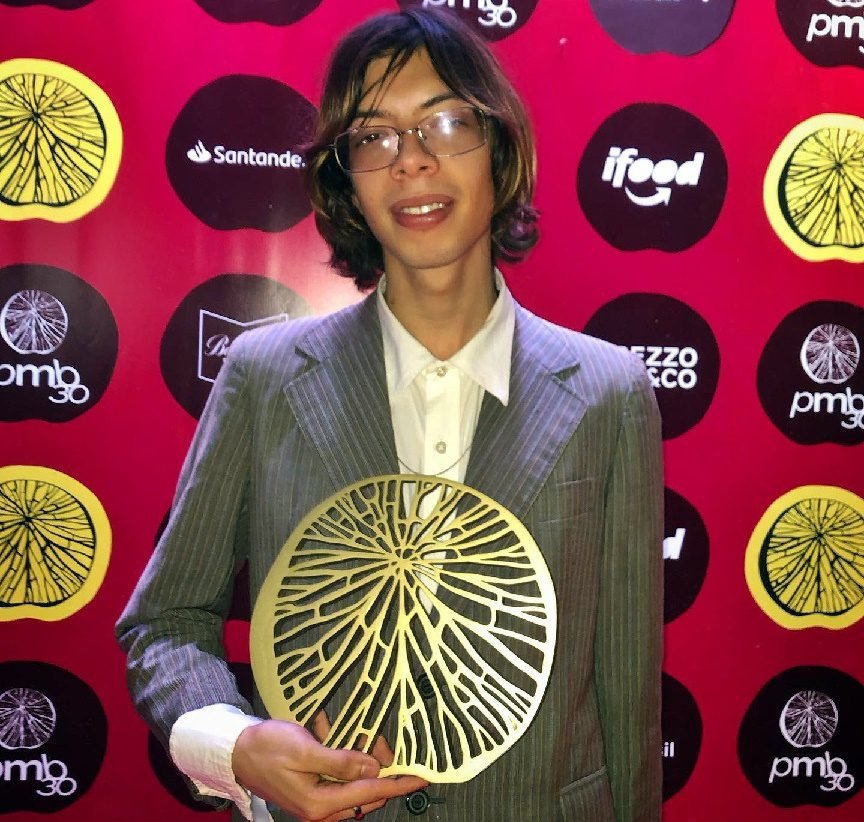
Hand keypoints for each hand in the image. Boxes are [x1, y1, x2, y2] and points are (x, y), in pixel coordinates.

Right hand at [231, 718, 426, 821]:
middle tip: (395, 746)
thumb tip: (374, 768)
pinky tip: (351, 746)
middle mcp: (321, 810)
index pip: (370, 792)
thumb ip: (341, 761)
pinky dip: (352, 767)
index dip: (398, 783)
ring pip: (356, 790)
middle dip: (385, 773)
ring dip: (368, 769)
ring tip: (378, 744)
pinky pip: (341, 784)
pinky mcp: (311, 792)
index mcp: (320, 803)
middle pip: (366, 794)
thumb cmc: (268, 747)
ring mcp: (315, 803)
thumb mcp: (305, 749)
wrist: (235, 751)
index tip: (423, 777)